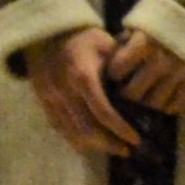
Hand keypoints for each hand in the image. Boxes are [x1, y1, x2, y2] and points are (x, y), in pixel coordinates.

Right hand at [27, 28, 139, 157]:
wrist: (49, 34)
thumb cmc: (85, 39)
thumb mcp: (108, 46)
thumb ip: (123, 70)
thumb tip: (142, 95)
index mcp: (82, 76)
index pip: (102, 111)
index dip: (119, 129)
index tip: (135, 139)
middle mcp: (63, 91)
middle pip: (86, 128)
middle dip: (109, 143)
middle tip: (127, 150)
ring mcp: (49, 99)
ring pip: (71, 133)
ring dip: (94, 146)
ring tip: (114, 149)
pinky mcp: (42, 103)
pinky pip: (60, 128)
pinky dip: (77, 140)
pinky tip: (93, 144)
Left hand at [106, 29, 184, 112]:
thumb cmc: (161, 28)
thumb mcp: (139, 28)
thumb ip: (122, 45)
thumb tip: (105, 67)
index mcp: (145, 42)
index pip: (117, 70)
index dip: (112, 75)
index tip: (113, 77)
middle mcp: (162, 60)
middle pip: (133, 93)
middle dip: (125, 97)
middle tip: (123, 97)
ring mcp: (179, 74)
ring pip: (153, 105)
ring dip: (143, 107)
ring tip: (139, 103)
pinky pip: (174, 107)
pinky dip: (164, 110)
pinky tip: (159, 104)